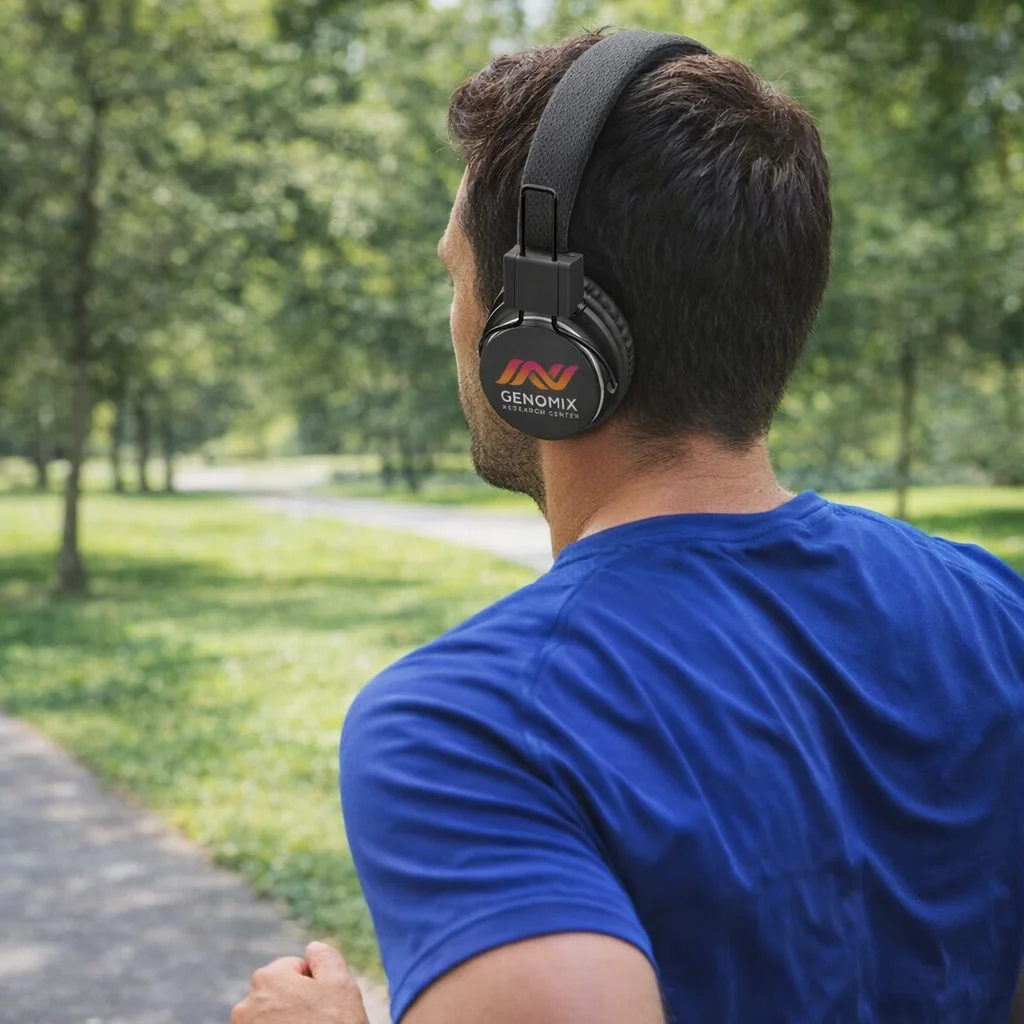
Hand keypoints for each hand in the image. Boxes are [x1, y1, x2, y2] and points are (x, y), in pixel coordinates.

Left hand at [231, 941, 370, 1023]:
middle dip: (296, 1003)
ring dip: (284, 1021)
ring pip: (270, 1016)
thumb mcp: (341, 985)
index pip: (295, 969)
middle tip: (314, 1022)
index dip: (313, 986)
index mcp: (268, 978)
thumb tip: (312, 948)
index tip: (322, 1007)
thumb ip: (325, 956)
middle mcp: (246, 1005)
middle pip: (280, 992)